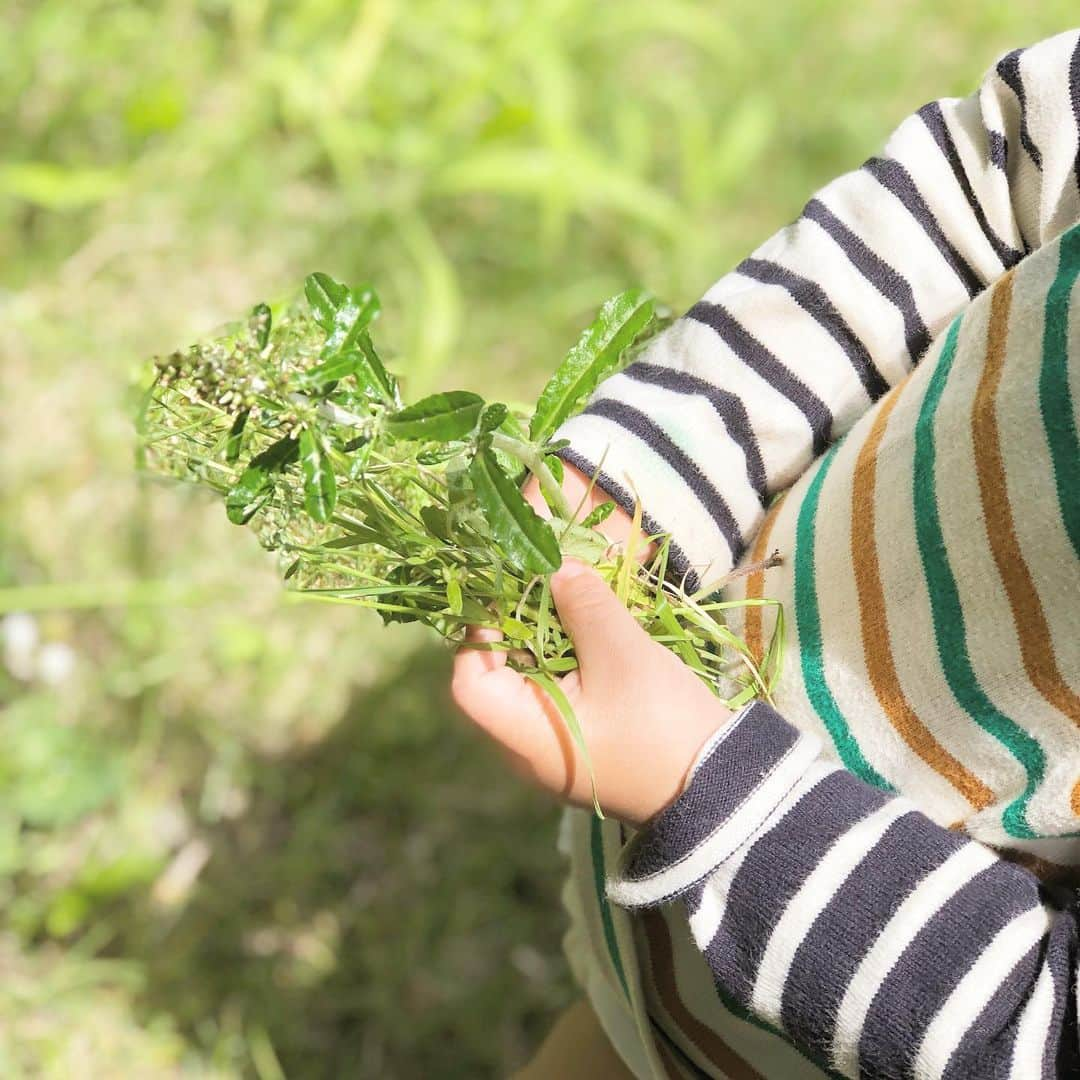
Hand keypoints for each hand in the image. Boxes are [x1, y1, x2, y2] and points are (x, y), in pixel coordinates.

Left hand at [451, 558, 731, 825]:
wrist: (723, 786)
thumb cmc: (662, 724)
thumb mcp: (622, 653)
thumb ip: (583, 606)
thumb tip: (555, 570)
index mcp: (525, 735)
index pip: (471, 682)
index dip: (479, 631)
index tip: (507, 590)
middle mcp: (531, 748)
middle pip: (502, 677)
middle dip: (520, 623)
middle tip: (544, 580)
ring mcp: (560, 747)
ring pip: (536, 681)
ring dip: (550, 637)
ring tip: (573, 596)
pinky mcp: (588, 742)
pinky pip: (563, 693)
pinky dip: (572, 658)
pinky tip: (596, 628)